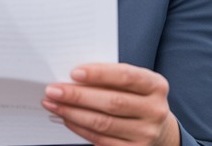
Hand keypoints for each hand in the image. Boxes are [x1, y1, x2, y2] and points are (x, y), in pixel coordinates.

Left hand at [42, 63, 180, 145]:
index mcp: (155, 86)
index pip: (126, 76)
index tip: (74, 73)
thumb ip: (108, 77)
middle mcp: (155, 110)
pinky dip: (79, 128)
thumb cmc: (135, 97)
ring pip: (103, 123)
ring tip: (52, 104)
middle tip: (53, 90)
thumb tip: (71, 78)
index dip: (99, 74)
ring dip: (72, 113)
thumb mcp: (131, 82)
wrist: (158, 128)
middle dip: (77, 96)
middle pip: (112, 102)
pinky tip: (66, 118)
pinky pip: (101, 139)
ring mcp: (146, 133)